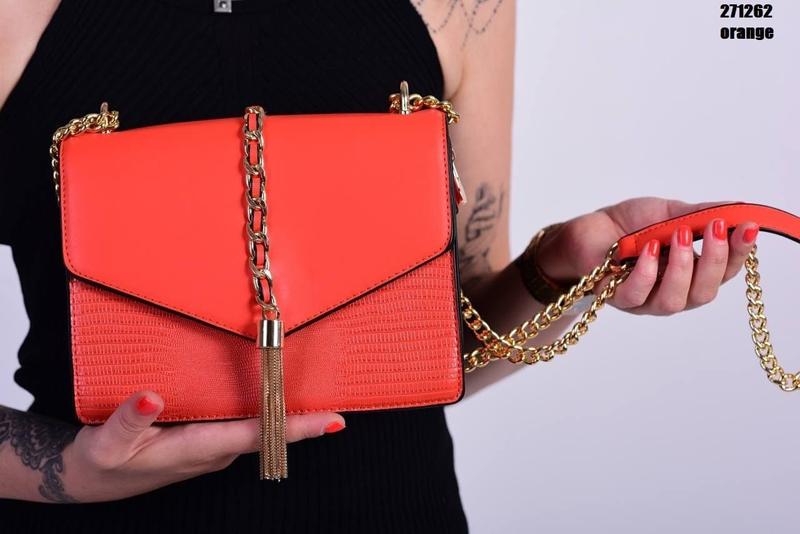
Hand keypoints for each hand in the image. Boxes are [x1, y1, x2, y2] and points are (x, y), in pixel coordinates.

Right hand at [62, 391, 343, 501]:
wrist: (93, 479)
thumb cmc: (102, 461)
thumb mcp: (107, 443)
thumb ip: (130, 420)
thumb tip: (153, 396)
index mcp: (199, 448)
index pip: (258, 436)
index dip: (296, 428)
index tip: (332, 421)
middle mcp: (216, 449)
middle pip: (269, 431)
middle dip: (305, 417)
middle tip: (343, 394)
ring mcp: (215, 446)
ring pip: (260, 426)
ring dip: (288, 410)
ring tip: (323, 384)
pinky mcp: (209, 439)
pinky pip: (246, 421)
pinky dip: (265, 407)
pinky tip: (276, 388)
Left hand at [536, 197, 758, 314]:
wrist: (587, 230)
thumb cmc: (628, 225)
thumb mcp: (668, 212)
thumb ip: (700, 215)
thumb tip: (738, 210)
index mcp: (691, 271)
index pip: (725, 271)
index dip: (739, 253)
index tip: (748, 228)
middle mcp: (672, 290)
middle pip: (705, 292)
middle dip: (716, 261)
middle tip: (716, 230)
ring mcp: (645, 299)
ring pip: (674, 301)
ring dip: (682, 268)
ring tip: (680, 236)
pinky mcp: (617, 298)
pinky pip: (637, 295)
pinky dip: (646, 272)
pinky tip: (648, 250)